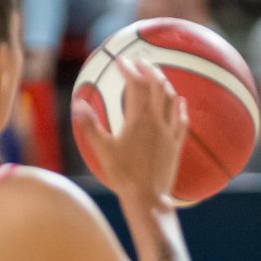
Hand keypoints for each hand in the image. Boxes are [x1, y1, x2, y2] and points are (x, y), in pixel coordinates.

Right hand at [73, 55, 185, 207]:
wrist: (148, 198)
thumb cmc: (123, 176)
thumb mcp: (102, 150)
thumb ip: (89, 125)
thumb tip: (78, 103)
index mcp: (139, 119)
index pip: (135, 85)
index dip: (128, 69)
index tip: (120, 61)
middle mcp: (158, 121)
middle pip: (157, 86)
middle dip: (149, 70)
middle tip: (140, 62)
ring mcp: (170, 133)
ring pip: (172, 100)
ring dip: (165, 84)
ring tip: (157, 77)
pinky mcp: (177, 145)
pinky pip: (183, 120)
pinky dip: (180, 107)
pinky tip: (179, 102)